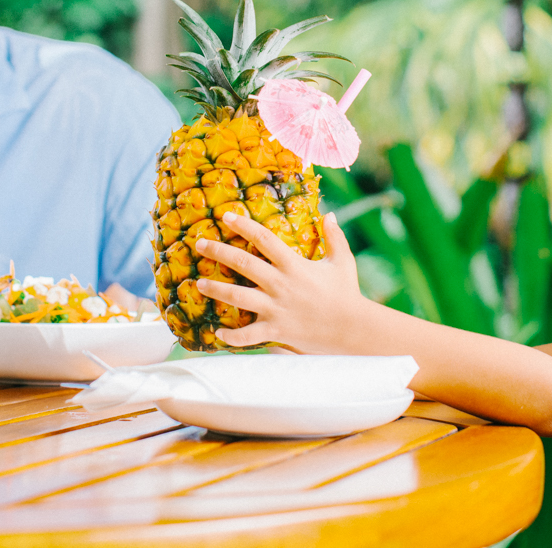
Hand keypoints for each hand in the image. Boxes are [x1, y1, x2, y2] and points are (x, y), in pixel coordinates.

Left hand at [194, 211, 366, 351]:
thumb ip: (334, 237)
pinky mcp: (276, 331)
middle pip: (243, 264)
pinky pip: (248, 336)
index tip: (226, 216)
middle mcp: (280, 285)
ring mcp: (276, 309)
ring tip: (198, 283)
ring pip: (238, 298)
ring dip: (217, 290)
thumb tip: (329, 214)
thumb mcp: (343, 262)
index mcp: (294, 265)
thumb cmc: (347, 294)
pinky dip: (232, 336)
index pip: (264, 239)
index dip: (244, 225)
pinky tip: (218, 332)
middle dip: (219, 251)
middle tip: (199, 243)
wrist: (353, 329)